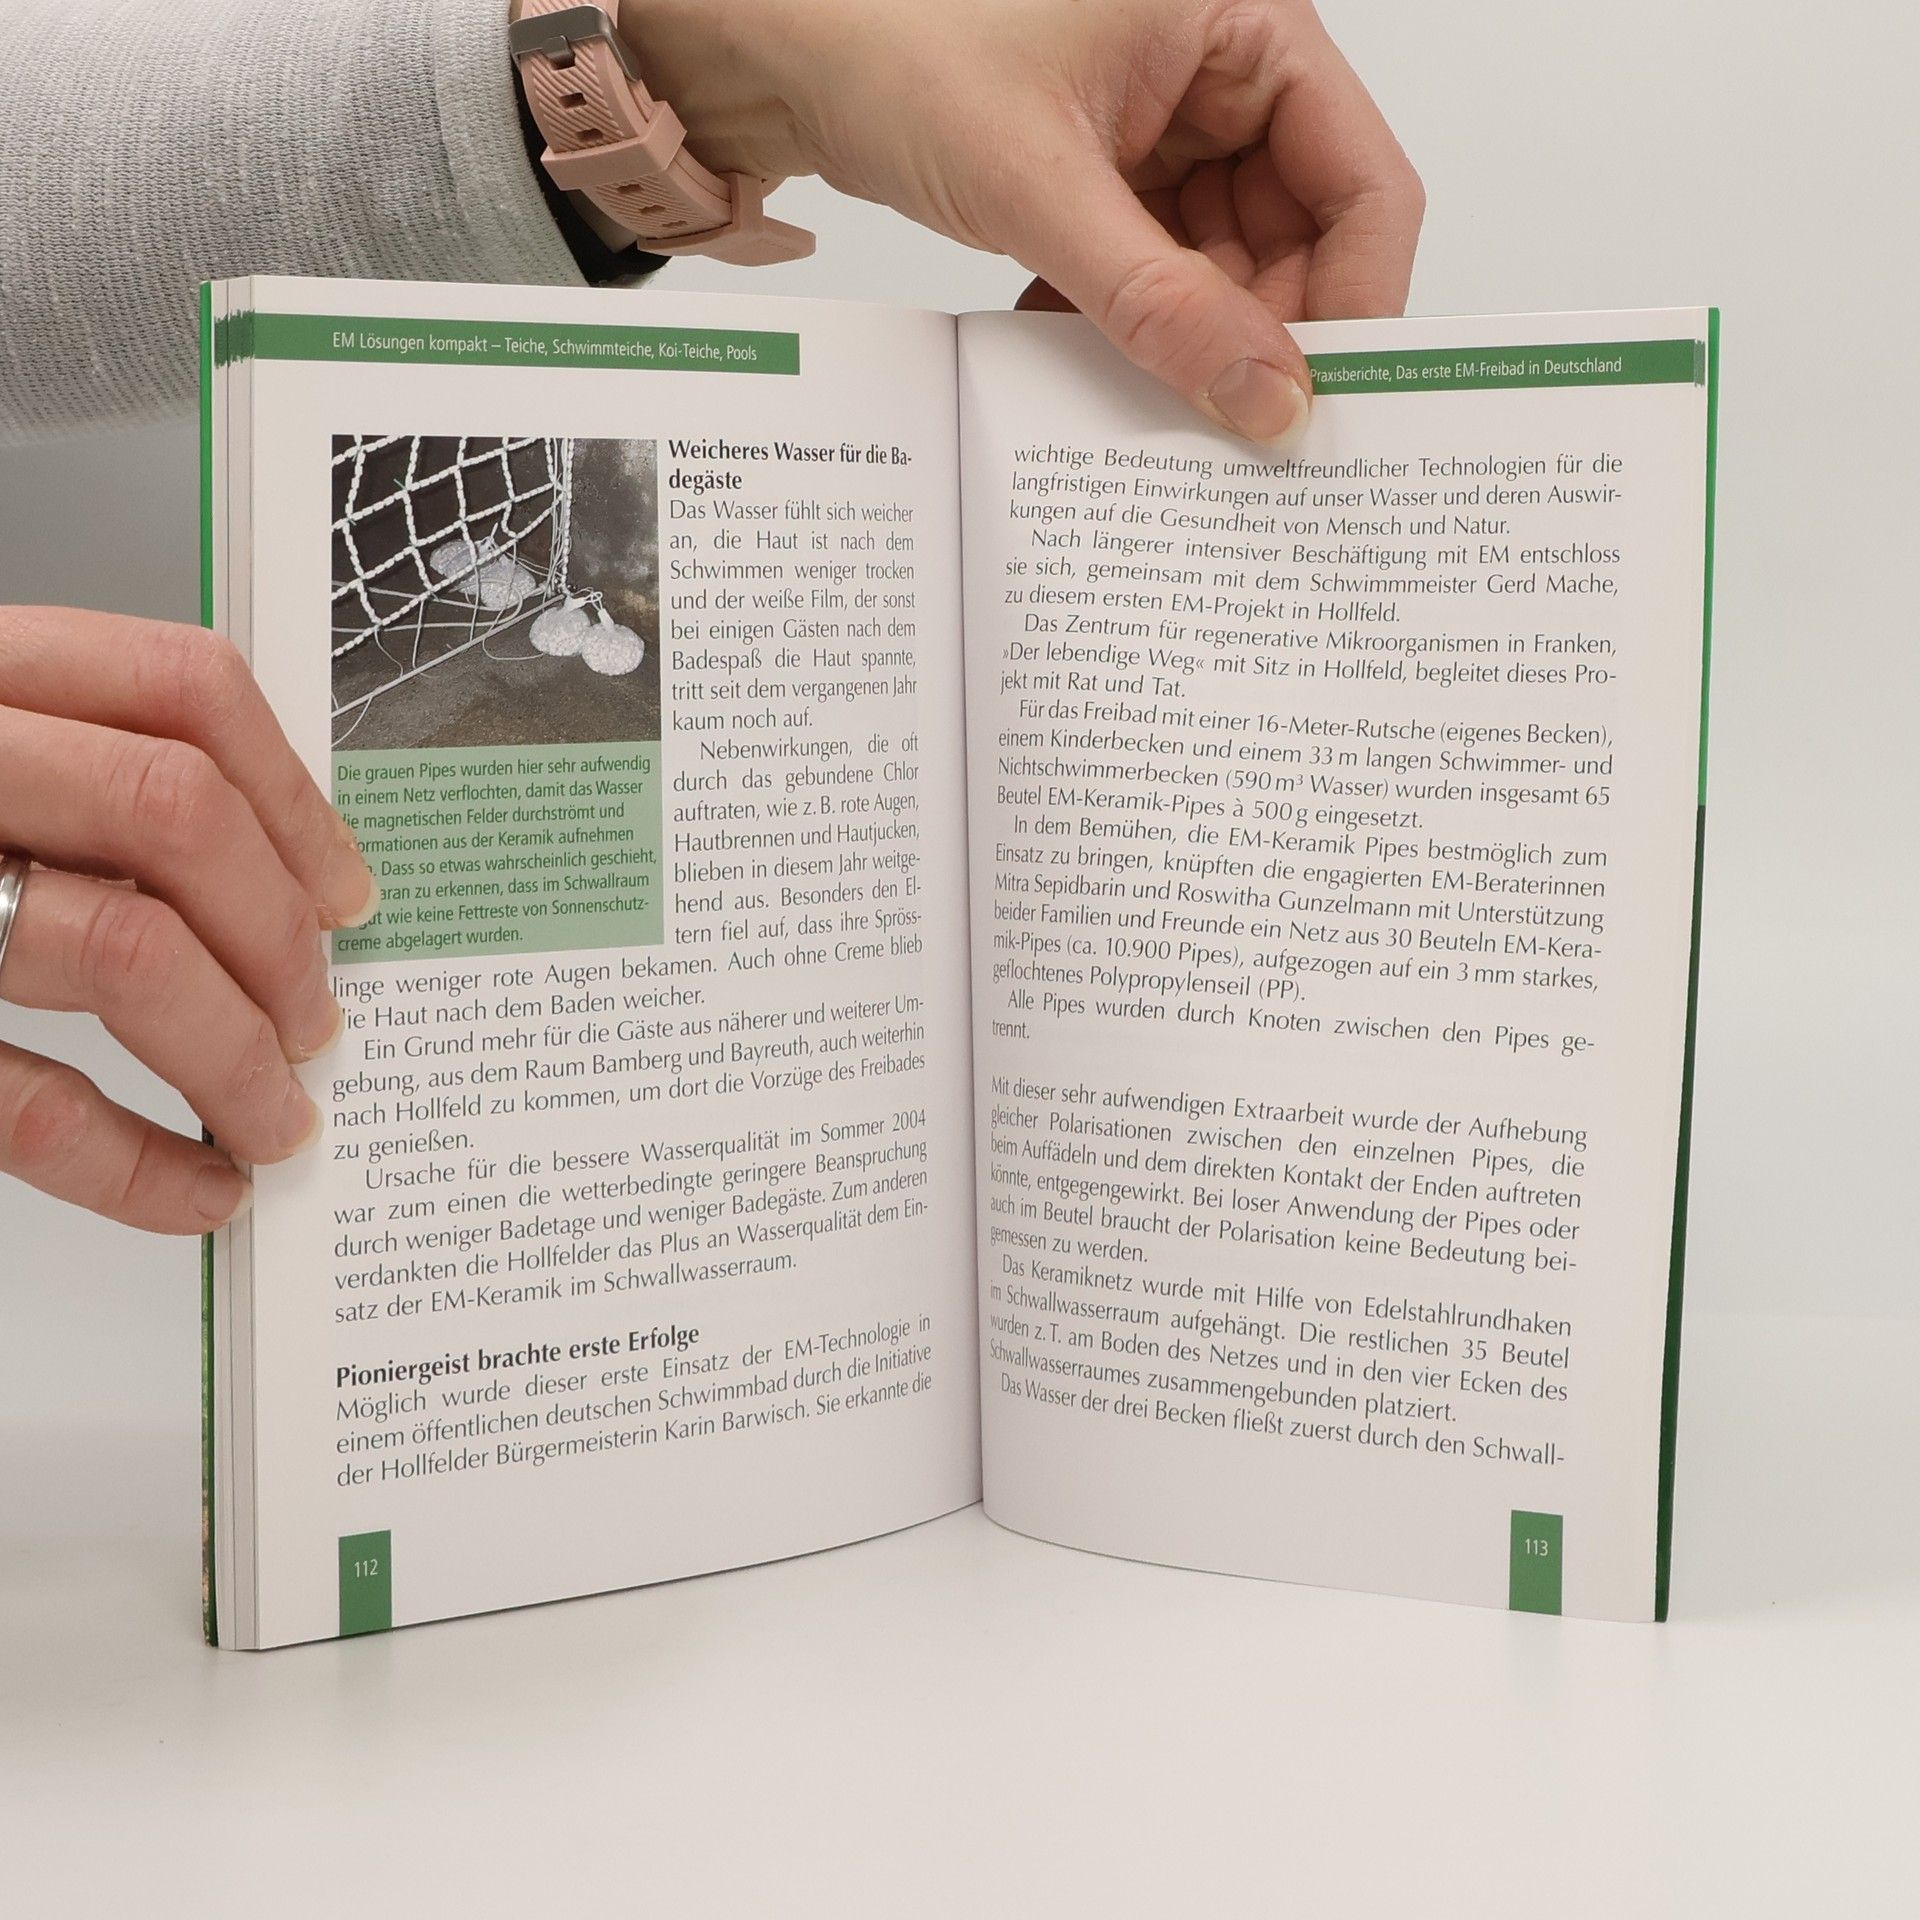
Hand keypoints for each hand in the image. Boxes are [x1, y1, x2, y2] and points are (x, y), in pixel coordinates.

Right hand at [0, 609, 378, 1232]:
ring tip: (277, 1114)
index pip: (181, 688)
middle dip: (280, 938)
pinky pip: (19, 1100)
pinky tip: (193, 1190)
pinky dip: (137, 1163)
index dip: (297, 799)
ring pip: (125, 953)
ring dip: (236, 1056)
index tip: (348, 890)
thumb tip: (269, 881)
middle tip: (318, 1021)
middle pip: (177, 816)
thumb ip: (70, 782)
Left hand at [631, 0, 1423, 448]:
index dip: (1356, 298)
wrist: (778, 46)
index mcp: (1243, 25)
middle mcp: (1219, 74)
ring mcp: (1165, 131)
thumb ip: (1161, 303)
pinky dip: (1131, 323)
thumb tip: (1268, 397)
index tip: (1322, 401)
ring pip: (1225, 268)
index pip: (1363, 179)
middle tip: (1227, 427)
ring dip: (1186, 339)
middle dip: (1261, 334)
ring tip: (1143, 394)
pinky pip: (1158, 273)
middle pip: (1301, 238)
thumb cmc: (894, 40)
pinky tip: (1082, 350)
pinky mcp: (1110, 179)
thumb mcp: (1043, 186)